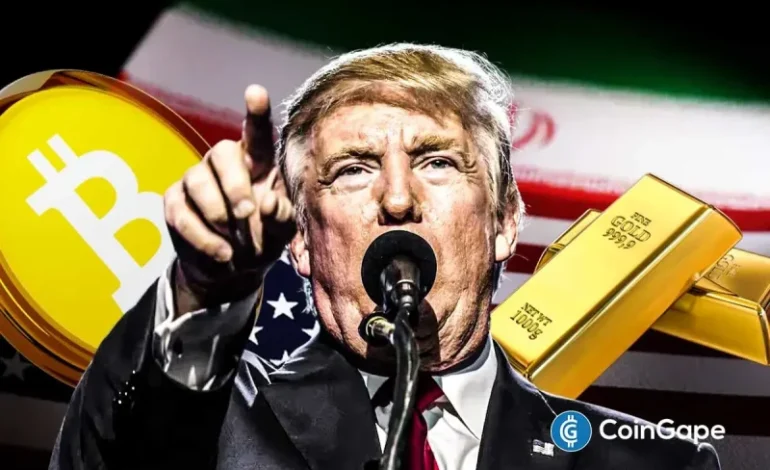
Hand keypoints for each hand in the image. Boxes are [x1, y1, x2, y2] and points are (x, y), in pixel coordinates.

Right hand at [164, 85, 296, 314]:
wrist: (233, 270)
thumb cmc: (264, 238)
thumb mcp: (282, 231)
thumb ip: (282, 216)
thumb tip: (266, 203)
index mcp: (258, 162)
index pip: (257, 133)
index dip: (256, 113)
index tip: (255, 93)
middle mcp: (225, 163)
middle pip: (221, 152)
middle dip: (234, 184)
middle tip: (247, 214)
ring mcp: (196, 179)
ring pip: (197, 181)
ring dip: (217, 213)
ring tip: (235, 243)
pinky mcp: (175, 202)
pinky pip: (181, 212)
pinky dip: (202, 236)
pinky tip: (221, 253)